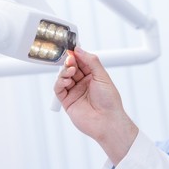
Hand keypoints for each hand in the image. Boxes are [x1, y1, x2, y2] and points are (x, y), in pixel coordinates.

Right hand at [54, 47, 137, 164]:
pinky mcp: (67, 101)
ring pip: (64, 77)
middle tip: (69, 58)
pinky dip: (60, 82)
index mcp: (94, 77)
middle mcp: (83, 84)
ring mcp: (75, 92)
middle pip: (72, 68)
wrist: (107, 121)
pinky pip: (59, 89)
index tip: (72, 47)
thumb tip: (79, 50)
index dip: (77, 54)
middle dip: (69, 61)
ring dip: (65, 71)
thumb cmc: (109, 101)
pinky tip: (66, 80)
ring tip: (71, 70)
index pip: (82, 62)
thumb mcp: (102, 76)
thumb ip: (91, 61)